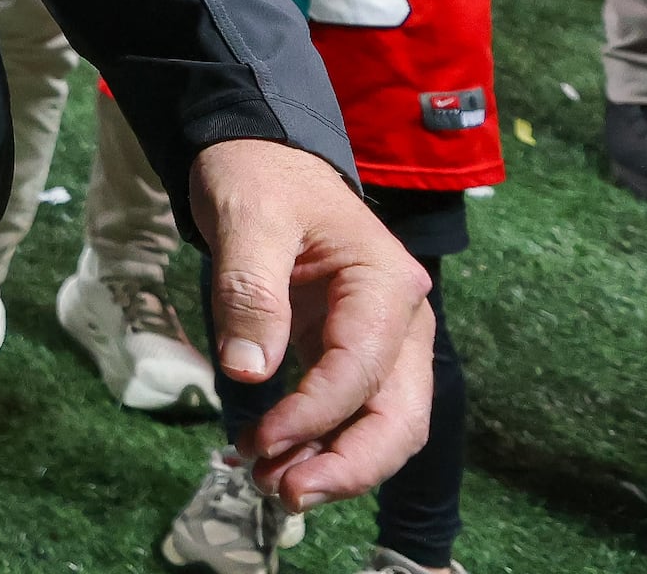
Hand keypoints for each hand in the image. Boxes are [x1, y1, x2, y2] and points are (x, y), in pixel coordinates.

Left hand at [189, 137, 435, 506]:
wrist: (258, 154)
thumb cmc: (258, 175)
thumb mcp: (246, 217)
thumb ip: (250, 290)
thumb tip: (248, 370)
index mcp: (385, 282)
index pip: (360, 368)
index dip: (313, 415)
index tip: (260, 441)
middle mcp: (400, 319)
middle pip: (398, 416)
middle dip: (348, 465)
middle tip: (285, 494)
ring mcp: (383, 340)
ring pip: (384, 424)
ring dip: (336, 464)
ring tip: (273, 485)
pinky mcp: (354, 353)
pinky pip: (353, 412)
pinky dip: (322, 443)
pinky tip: (276, 460)